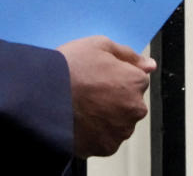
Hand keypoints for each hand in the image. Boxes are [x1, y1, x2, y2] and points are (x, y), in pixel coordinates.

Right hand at [57, 35, 155, 157]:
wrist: (43, 96)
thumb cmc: (70, 68)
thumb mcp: (99, 45)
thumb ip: (128, 55)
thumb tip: (149, 65)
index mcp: (135, 82)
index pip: (137, 79)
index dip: (117, 76)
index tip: (100, 76)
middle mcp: (134, 109)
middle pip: (130, 102)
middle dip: (115, 98)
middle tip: (89, 91)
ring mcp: (120, 130)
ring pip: (119, 122)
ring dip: (107, 116)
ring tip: (83, 105)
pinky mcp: (106, 147)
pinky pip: (106, 139)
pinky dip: (97, 132)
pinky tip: (81, 120)